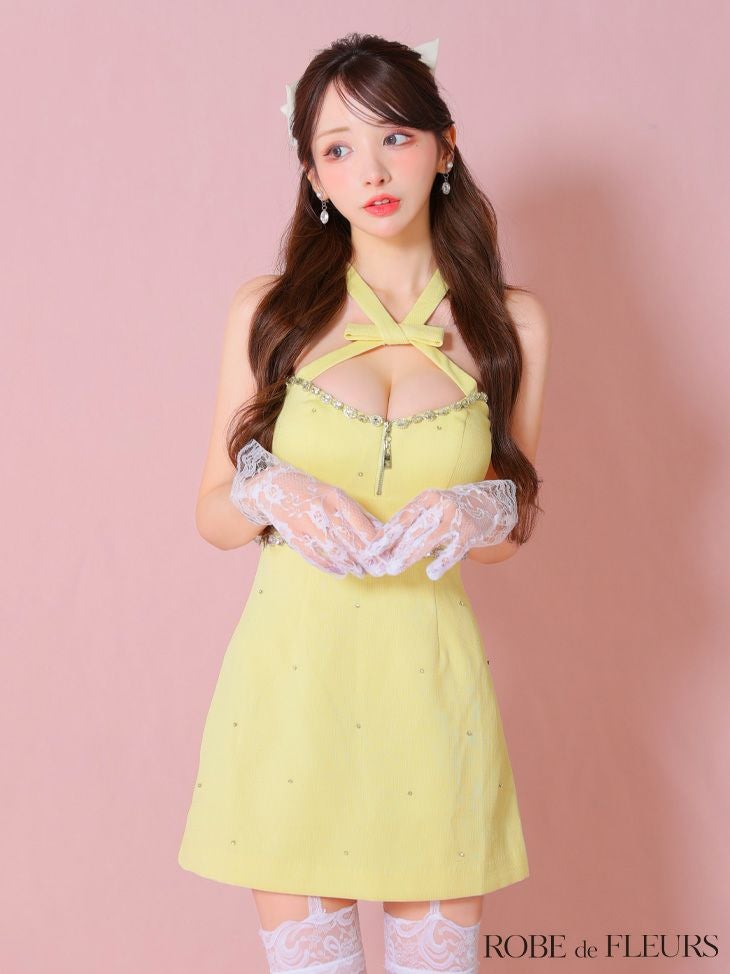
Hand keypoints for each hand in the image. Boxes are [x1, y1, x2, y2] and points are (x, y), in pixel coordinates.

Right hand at [230, 439, 386, 577]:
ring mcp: (305, 524)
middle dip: (365, 557)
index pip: (359, 520)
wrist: (272, 486)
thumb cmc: (311, 491)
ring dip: (350, 564)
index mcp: (334, 497)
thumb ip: (355, 512)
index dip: (373, 539)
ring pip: (332, 550)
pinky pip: (313, 556)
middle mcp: (320, 509)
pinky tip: (341, 573)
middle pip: (348, 538)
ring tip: (361, 572)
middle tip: (377, 568)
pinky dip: (329, 567)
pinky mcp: (293, 536)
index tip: (385, 551)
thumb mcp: (335, 494)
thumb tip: (379, 532)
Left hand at [362, 480, 518, 580]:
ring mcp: (456, 518)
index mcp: (428, 497)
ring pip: (428, 540)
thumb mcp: (432, 506)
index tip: (371, 548)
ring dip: (409, 556)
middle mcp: (441, 504)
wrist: (489, 504)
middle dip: (395, 549)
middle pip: (413, 530)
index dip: (386, 533)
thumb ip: (414, 522)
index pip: (403, 516)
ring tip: (394, 569)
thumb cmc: (450, 510)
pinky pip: (453, 551)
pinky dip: (442, 563)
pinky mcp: (469, 533)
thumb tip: (387, 545)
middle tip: (380, 564)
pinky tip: (431, 574)